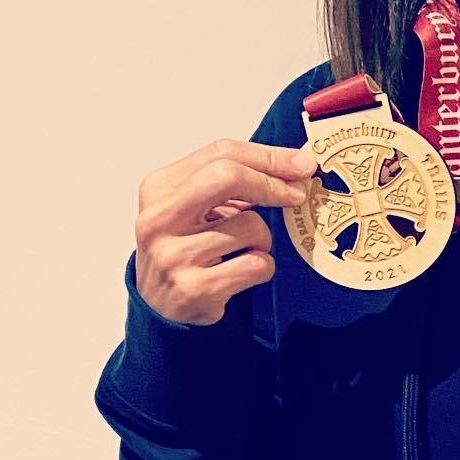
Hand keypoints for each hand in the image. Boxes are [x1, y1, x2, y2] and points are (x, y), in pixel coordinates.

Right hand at [133, 138, 315, 324]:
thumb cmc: (189, 246)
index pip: (220, 152)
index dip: (268, 156)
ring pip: (251, 226)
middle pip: (228, 176)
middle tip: (297, 194)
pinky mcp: (193, 289)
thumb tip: (297, 163)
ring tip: (243, 250)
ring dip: (263, 239)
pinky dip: (262, 267)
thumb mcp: (198, 205)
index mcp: (158, 188)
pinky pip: (256, 264)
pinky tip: (241, 273)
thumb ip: (235, 180)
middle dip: (272, 183)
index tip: (300, 164)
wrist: (162, 306)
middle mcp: (158, 219)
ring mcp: (173, 255)